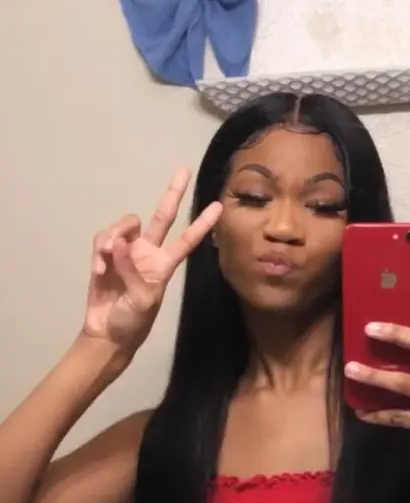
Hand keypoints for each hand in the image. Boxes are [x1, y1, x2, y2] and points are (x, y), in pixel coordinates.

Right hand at [83, 167, 221, 354]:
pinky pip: (103, 240)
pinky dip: (100, 252)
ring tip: (108, 254)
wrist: (107, 332)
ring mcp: (126, 252)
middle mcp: (148, 253)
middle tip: (184, 170)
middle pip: (162, 216)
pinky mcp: (105, 255)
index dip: (202, 224)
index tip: (218, 206)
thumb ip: (132, 270)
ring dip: (116, 234)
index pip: (187, 240)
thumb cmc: (132, 321)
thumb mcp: (142, 300)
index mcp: (164, 264)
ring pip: (125, 225)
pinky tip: (100, 270)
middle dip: (172, 193)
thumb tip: (118, 243)